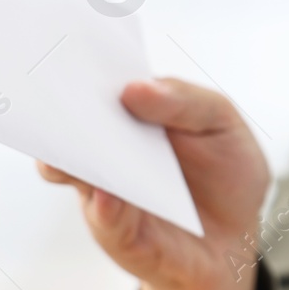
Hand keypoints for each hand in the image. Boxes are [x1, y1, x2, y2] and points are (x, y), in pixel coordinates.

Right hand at [38, 78, 268, 289]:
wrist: (237, 240)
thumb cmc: (226, 172)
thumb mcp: (220, 122)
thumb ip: (184, 102)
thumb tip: (134, 89)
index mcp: (123, 115)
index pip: (87, 85)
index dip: (71, 66)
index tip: (58, 48)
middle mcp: (102, 152)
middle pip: (64, 126)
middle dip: (55, 108)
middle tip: (51, 91)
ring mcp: (104, 193)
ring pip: (72, 171)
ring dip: (72, 157)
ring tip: (75, 144)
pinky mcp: (119, 236)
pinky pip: (105, 219)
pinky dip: (106, 205)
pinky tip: (110, 193)